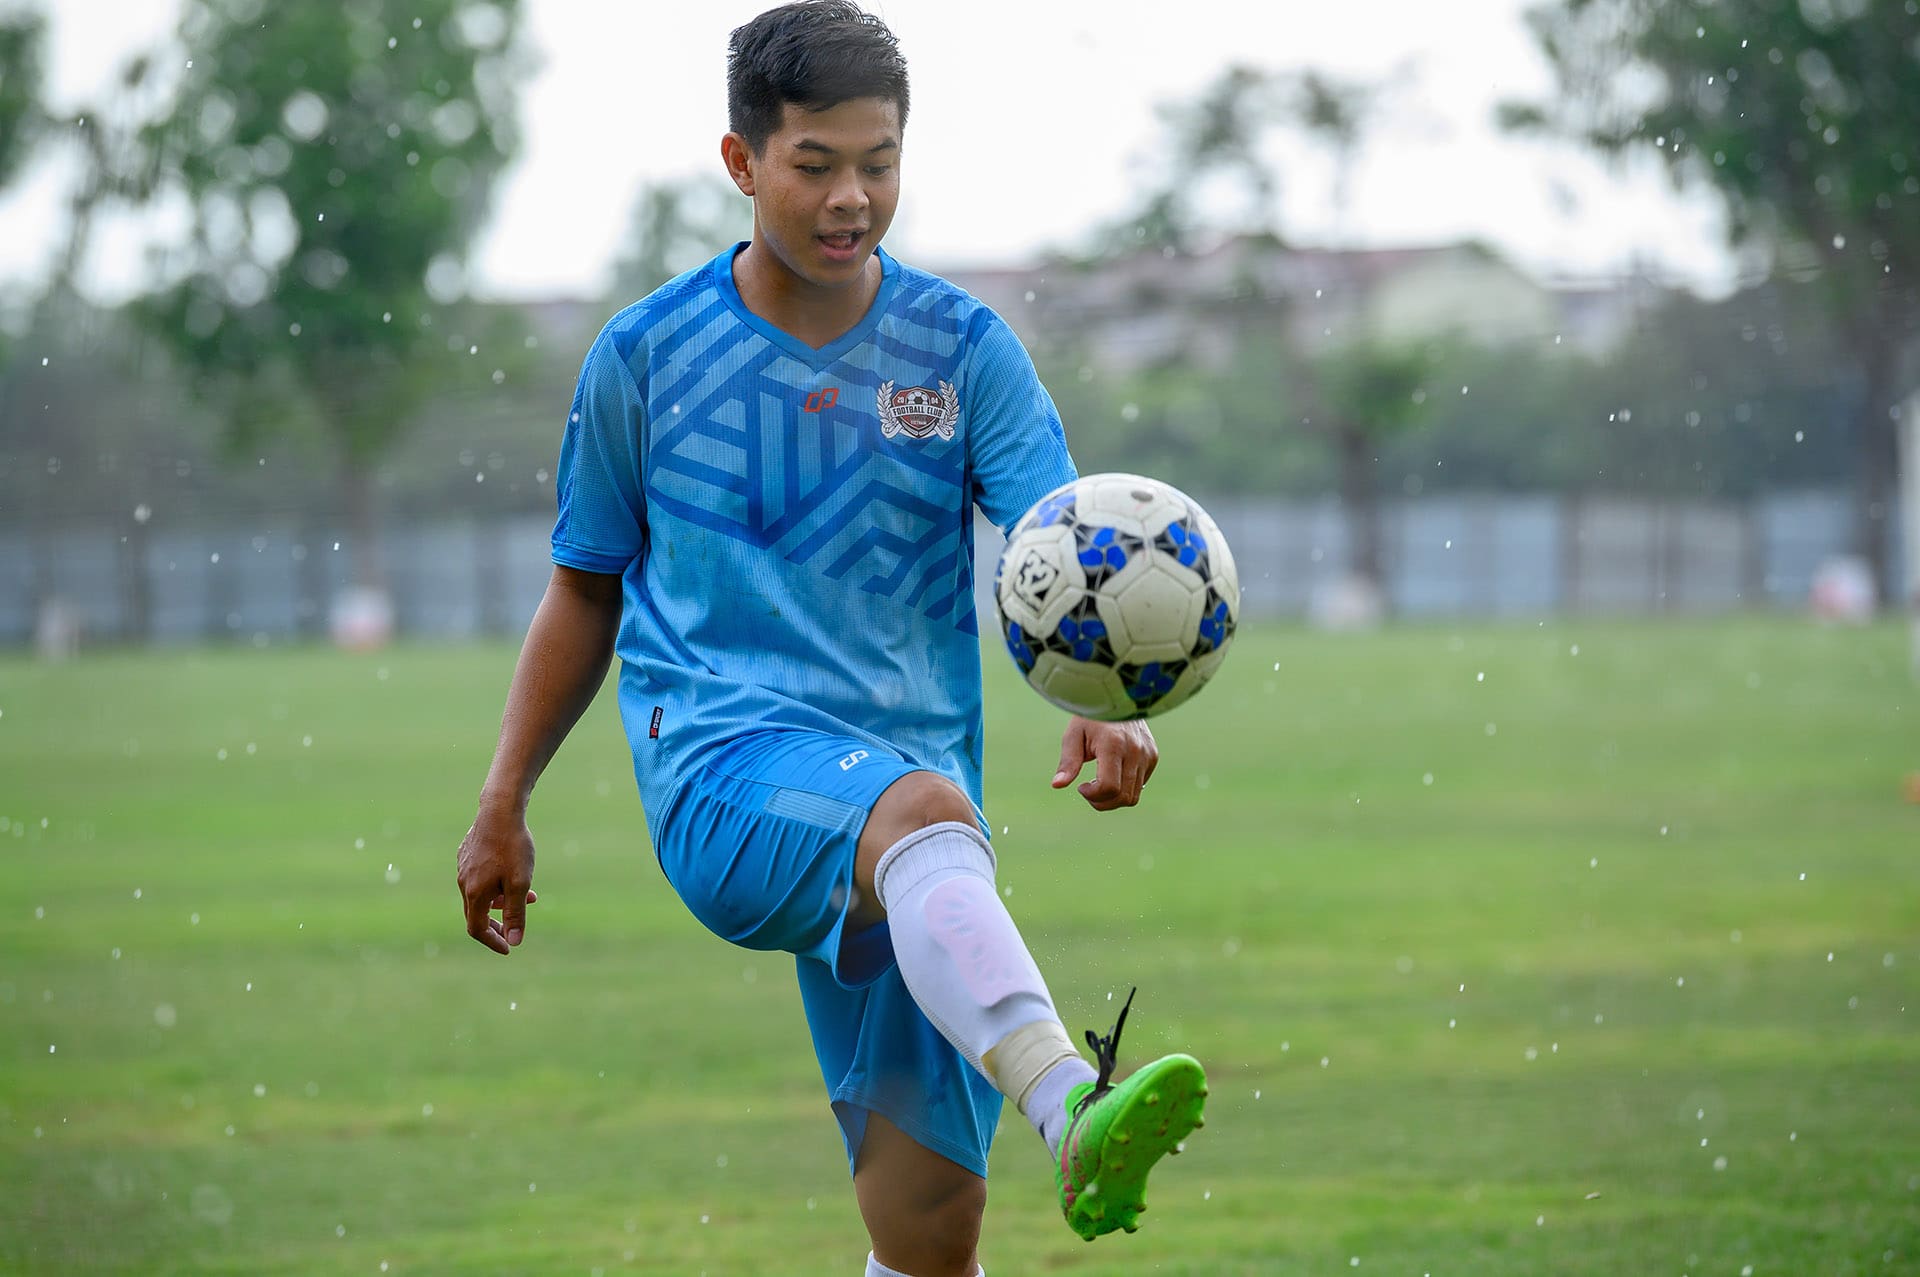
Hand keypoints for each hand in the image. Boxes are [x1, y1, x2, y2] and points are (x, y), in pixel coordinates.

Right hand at [456, 808, 537, 954]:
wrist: (500, 810)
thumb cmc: (512, 847)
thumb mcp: (520, 883)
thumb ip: (516, 914)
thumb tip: (514, 942)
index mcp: (475, 893)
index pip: (477, 929)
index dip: (493, 941)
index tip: (508, 948)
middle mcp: (464, 882)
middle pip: (476, 914)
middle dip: (497, 924)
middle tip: (514, 928)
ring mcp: (463, 867)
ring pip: (481, 894)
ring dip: (502, 901)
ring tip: (529, 896)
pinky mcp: (467, 854)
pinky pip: (479, 878)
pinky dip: (496, 885)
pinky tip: (513, 875)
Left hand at [1051, 716, 1157, 811]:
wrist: (1117, 695)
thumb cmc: (1090, 716)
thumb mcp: (1073, 735)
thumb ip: (1068, 762)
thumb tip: (1057, 785)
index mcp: (1114, 745)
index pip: (1109, 787)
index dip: (1093, 796)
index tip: (1081, 787)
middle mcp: (1135, 751)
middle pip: (1123, 797)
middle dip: (1102, 802)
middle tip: (1087, 790)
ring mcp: (1147, 754)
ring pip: (1133, 796)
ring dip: (1113, 799)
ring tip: (1098, 784)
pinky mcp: (1153, 756)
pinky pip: (1140, 785)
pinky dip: (1125, 787)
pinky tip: (1112, 774)